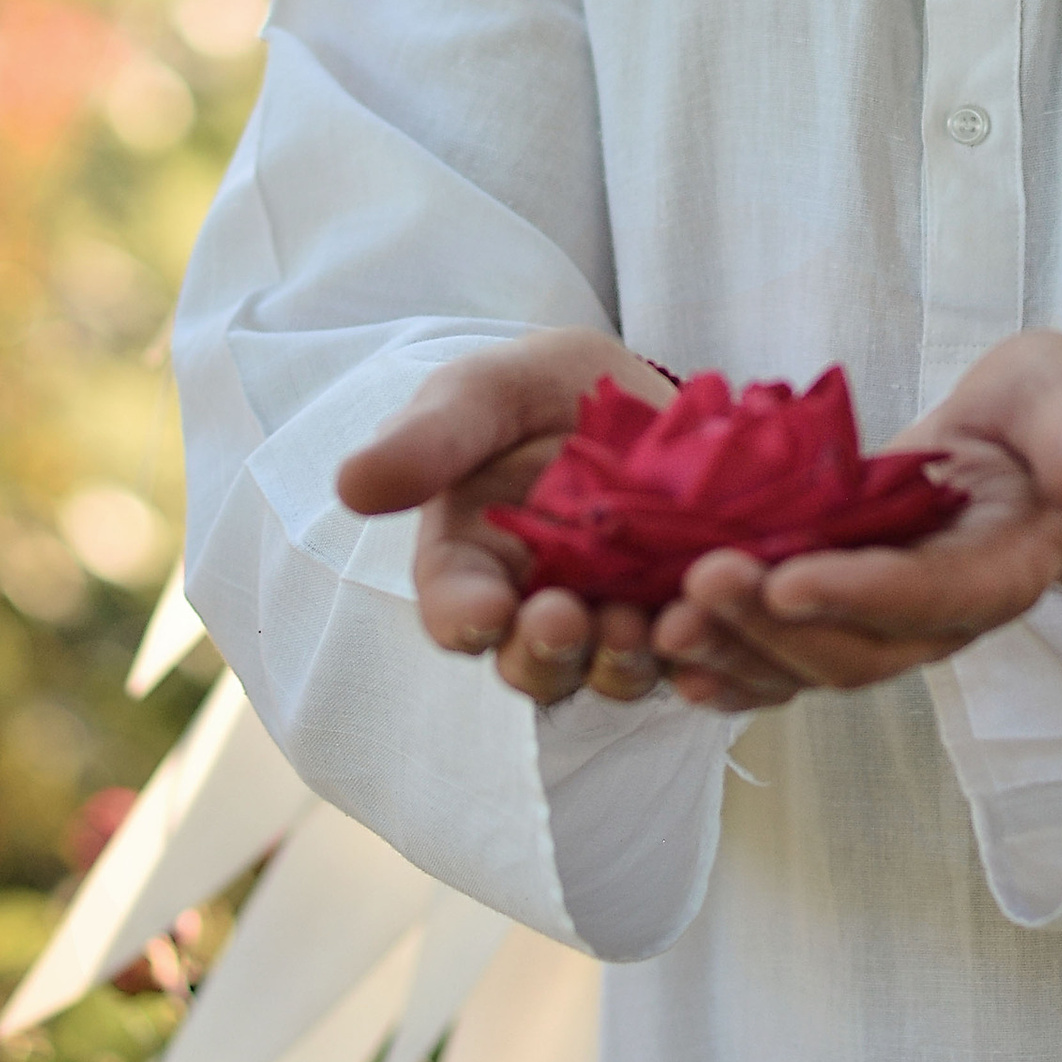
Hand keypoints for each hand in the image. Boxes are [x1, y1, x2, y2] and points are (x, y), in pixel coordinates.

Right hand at [333, 331, 672, 709]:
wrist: (633, 390)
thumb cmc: (532, 396)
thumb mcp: (481, 395)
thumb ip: (428, 440)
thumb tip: (351, 485)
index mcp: (469, 567)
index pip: (455, 613)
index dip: (465, 620)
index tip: (482, 611)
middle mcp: (535, 610)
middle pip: (533, 664)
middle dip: (545, 651)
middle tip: (562, 620)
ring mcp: (614, 618)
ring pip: (612, 671)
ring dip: (622, 659)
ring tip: (639, 624)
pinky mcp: (684, 612)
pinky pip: (693, 650)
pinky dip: (699, 645)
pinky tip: (710, 612)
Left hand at [651, 328, 1061, 714]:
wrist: (1028, 443)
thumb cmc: (1048, 411)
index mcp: (1003, 568)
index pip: (930, 597)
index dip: (859, 594)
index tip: (787, 578)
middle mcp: (942, 616)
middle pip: (856, 651)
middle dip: (772, 628)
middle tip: (696, 587)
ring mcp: (889, 624)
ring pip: (810, 666)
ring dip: (736, 652)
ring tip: (663, 626)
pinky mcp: (845, 614)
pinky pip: (786, 661)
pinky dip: (731, 670)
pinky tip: (671, 666)